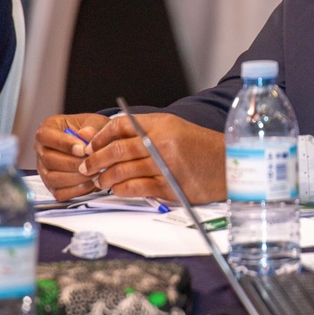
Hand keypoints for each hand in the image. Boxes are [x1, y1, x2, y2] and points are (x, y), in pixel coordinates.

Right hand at [34, 113, 111, 199]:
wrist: (96, 143)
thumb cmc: (93, 131)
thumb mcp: (96, 122)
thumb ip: (92, 128)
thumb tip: (86, 133)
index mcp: (48, 128)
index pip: (45, 136)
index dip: (64, 144)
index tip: (83, 149)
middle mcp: (42, 149)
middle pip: (49, 159)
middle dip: (73, 163)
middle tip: (92, 163)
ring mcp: (44, 169)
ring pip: (52, 178)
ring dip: (76, 177)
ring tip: (95, 172)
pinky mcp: (52, 185)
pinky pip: (59, 192)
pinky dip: (76, 190)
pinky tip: (91, 182)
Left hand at [79, 113, 226, 202]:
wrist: (227, 165)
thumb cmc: (198, 146)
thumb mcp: (172, 128)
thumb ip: (140, 130)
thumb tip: (102, 136)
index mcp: (162, 124)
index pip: (121, 125)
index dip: (100, 136)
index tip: (90, 146)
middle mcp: (162, 143)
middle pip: (117, 149)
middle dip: (95, 159)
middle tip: (86, 166)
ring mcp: (166, 166)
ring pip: (122, 171)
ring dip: (105, 177)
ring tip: (100, 180)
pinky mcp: (169, 187)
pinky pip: (136, 188)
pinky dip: (121, 189)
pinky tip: (118, 189)